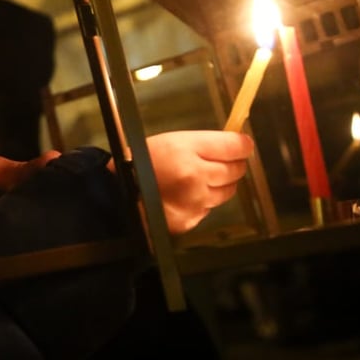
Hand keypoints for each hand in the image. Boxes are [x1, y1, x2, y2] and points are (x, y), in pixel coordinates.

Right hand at [133, 131, 254, 233]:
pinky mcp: (189, 219)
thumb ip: (207, 142)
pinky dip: (202, 201)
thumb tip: (241, 145)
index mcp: (188, 151)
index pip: (236, 147)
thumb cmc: (141, 163)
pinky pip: (209, 208)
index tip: (242, 145)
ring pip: (227, 192)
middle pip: (236, 170)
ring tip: (196, 179)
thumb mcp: (172, 140)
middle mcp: (194, 177)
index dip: (242, 145)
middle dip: (231, 165)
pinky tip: (184, 195)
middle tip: (217, 161)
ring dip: (218, 184)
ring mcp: (194, 201)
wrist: (117, 191)